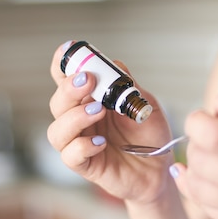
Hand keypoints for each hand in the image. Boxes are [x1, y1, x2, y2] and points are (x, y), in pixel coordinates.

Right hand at [47, 42, 173, 202]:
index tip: (69, 49)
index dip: (62, 63)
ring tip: (99, 110)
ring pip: (57, 130)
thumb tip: (115, 65)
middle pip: (57, 102)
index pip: (65, 78)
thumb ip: (128, 87)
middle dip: (68, 89)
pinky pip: (70, 156)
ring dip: (75, 117)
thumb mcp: (145, 105)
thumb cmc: (149, 135)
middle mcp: (79, 120)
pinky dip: (82, 146)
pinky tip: (101, 142)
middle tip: (87, 80)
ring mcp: (79, 143)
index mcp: (89, 99)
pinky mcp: (85, 166)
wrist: (160, 168)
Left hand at [171, 95, 217, 218]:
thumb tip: (217, 102)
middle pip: (200, 157)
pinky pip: (199, 202)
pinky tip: (206, 175)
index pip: (214, 135)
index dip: (198, 122)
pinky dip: (196, 184)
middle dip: (196, 142)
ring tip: (211, 157)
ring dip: (195, 164)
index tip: (202, 119)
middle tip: (209, 139)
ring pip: (195, 181)